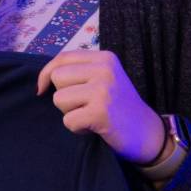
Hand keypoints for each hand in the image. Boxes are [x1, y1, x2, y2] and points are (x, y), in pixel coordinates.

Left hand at [37, 49, 164, 164]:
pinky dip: (77, 128)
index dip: (46, 74)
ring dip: (70, 113)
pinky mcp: (100, 112)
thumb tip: (42, 79)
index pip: (62, 58)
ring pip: (59, 99)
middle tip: (85, 105)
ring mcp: (103, 90)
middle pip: (57, 78)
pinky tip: (94, 127)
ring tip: (91, 115)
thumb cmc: (119, 107)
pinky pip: (68, 120)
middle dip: (64, 96)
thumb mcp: (104, 79)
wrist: (148, 133)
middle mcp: (104, 69)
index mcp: (105, 58)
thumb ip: (80, 72)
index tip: (42, 89)